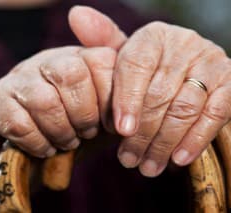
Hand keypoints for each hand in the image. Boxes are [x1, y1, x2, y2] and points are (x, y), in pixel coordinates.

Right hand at [0, 46, 116, 158]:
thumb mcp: (104, 113)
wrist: (32, 151)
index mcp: (77, 58)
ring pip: (45, 100)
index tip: (111, 125)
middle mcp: (47, 60)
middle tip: (85, 134)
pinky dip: (38, 143)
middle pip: (72, 74)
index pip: (101, 61)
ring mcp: (18, 78)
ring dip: (61, 132)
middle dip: (84, 115)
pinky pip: (20, 123)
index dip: (110, 99)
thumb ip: (121, 96)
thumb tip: (136, 97)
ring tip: (66, 142)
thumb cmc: (73, 129)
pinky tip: (44, 148)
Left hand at [113, 21, 230, 176]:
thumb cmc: (148, 67)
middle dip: (142, 133)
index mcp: (152, 37)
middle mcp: (183, 44)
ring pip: (184, 108)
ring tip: (147, 166)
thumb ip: (103, 41)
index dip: (127, 100)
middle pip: (158, 94)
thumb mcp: (125, 54)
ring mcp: (210, 62)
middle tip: (128, 160)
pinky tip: (178, 160)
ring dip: (164, 143)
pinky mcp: (230, 83)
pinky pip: (214, 114)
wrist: (189, 68)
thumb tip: (75, 15)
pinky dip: (196, 139)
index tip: (120, 131)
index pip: (135, 67)